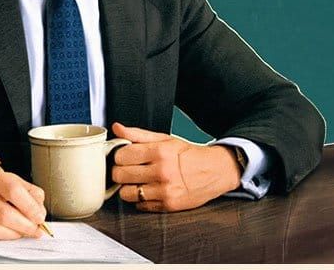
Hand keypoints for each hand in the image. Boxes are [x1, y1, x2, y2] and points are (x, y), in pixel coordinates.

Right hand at [0, 161, 46, 239]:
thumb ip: (20, 186)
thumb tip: (39, 204)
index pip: (12, 188)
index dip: (30, 205)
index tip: (40, 215)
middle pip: (4, 211)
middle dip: (26, 224)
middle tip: (36, 228)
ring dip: (16, 233)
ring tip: (25, 231)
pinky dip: (3, 236)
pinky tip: (10, 233)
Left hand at [110, 122, 241, 211]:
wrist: (216, 171)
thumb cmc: (189, 155)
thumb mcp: (165, 139)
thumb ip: (138, 134)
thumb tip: (117, 128)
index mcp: (160, 152)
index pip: (121, 156)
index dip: (119, 156)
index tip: (124, 157)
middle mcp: (162, 172)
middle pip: (119, 175)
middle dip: (120, 172)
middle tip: (127, 170)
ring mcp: (165, 190)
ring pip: (126, 193)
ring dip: (128, 188)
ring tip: (137, 182)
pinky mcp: (169, 205)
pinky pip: (140, 205)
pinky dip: (140, 199)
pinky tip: (149, 190)